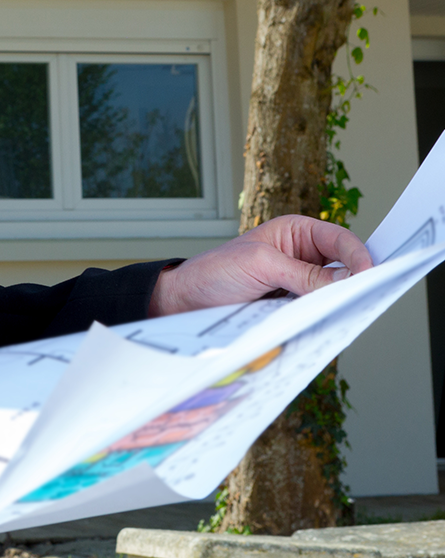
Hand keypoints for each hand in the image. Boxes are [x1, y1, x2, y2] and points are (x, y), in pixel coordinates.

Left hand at [149, 214, 373, 316]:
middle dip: (355, 280)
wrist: (187, 301)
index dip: (358, 255)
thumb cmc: (215, 271)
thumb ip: (302, 274)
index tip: (369, 273)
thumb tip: (344, 283)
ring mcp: (299, 284)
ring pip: (333, 293)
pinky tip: (328, 324)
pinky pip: (318, 312)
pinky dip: (325, 317)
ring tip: (349, 312)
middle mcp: (302, 256)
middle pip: (343, 267)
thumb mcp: (260, 265)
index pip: (339, 239)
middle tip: (368, 296)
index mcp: (295, 232)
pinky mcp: (293, 308)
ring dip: (340, 302)